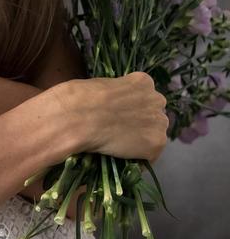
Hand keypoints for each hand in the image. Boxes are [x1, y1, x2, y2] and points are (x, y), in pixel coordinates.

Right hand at [51, 72, 168, 161]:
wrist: (79, 117)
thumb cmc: (82, 96)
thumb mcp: (102, 84)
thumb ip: (117, 93)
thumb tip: (115, 103)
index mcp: (143, 81)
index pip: (145, 94)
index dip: (133, 104)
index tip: (121, 111)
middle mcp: (157, 100)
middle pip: (154, 113)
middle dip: (142, 120)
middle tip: (122, 128)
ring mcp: (159, 123)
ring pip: (155, 133)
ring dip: (141, 138)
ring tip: (121, 143)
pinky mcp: (156, 144)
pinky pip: (150, 154)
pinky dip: (138, 156)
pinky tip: (123, 154)